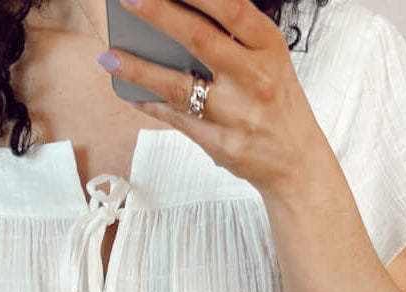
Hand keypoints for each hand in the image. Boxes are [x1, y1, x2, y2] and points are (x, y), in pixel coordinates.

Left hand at [97, 0, 325, 195]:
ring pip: (180, 86)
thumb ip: (233, 36)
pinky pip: (177, 120)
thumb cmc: (275, 101)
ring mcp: (236, 114)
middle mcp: (254, 78)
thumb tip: (178, 13)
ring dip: (140, 69)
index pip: (231, 9)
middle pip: (201, 40)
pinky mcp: (221, 144)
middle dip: (161, 15)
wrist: (297, 162)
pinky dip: (150, 104)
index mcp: (268, 46)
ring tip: (109, 56)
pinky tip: (128, 92)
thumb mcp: (267, 59)